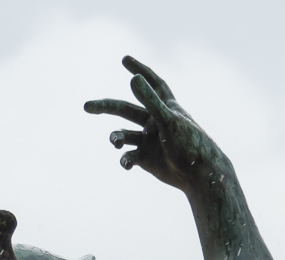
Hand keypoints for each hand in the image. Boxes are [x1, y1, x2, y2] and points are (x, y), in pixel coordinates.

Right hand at [84, 56, 211, 190]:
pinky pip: (128, 157)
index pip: (151, 83)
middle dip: (106, 107)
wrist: (198, 175)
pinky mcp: (146, 159)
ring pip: (123, 134)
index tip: (125, 60)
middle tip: (86, 106)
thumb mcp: (168, 120)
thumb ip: (150, 100)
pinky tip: (126, 163)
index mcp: (164, 106)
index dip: (139, 70)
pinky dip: (124, 160)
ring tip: (116, 142)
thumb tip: (133, 79)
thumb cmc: (190, 144)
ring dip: (115, 138)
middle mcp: (154, 121)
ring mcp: (148, 140)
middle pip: (125, 109)